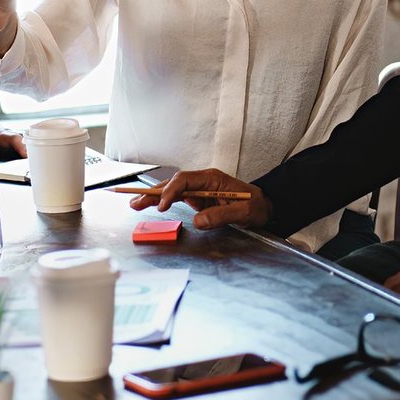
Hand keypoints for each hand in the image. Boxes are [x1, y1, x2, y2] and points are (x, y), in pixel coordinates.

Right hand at [129, 169, 271, 229]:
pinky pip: (178, 198)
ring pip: (172, 190)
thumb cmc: (256, 206)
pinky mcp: (199, 198)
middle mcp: (202, 181)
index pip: (184, 180)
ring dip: (154, 196)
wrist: (264, 206)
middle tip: (135, 202)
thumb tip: (197, 220)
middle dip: (153, 192)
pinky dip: (164, 202)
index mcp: (212, 178)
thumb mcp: (243, 212)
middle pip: (173, 183)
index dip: (171, 192)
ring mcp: (200, 189)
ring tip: (135, 204)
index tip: (162, 206)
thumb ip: (221, 216)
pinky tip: (151, 206)